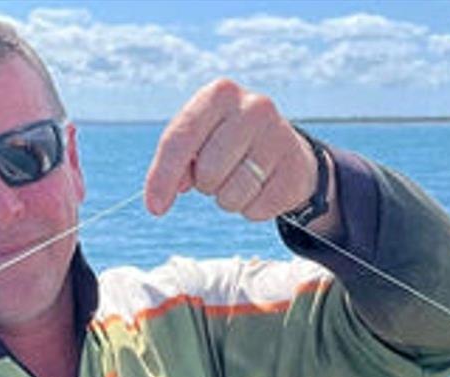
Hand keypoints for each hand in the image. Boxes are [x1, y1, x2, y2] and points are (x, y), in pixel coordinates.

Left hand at [144, 79, 336, 230]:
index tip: (155, 208)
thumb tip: (159, 199)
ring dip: (228, 199)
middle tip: (220, 172)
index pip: (180, 138)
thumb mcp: (198, 142)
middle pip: (207, 173)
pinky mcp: (294, 169)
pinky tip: (261, 187)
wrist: (286, 152)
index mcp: (220, 94)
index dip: (163, 177)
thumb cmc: (228, 145)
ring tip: (241, 178)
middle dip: (206, 184)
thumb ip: (174, 164)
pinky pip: (255, 210)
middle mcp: (253, 107)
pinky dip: (251, 209)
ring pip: (231, 196)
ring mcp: (278, 136)